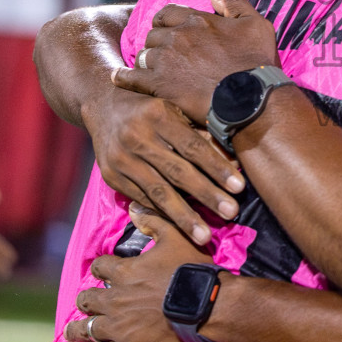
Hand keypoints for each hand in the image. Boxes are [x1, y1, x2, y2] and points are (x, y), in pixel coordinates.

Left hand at [66, 204, 217, 341]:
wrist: (209, 306)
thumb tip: (133, 206)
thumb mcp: (176, 237)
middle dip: (86, 300)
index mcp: (124, 272)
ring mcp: (118, 327)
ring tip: (72, 332)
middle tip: (88, 304)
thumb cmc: (193, 271)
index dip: (100, 270)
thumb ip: (153, 221)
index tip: (103, 274)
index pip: (99, 268)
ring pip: (85, 329)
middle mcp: (115, 299)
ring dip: (77, 329)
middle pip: (87, 300)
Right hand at [82, 85, 244, 246]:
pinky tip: (180, 227)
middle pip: (177, 171)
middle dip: (206, 194)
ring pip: (158, 192)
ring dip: (184, 216)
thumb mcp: (174, 110)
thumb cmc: (150, 108)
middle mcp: (137, 137)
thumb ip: (200, 134)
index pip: (193, 146)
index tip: (239, 186)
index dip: (217, 167)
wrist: (102, 105)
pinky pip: (142, 199)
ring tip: (204, 236)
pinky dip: (163, 213)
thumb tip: (233, 161)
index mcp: (158, 115)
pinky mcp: (111, 176)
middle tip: (231, 212)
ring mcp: (121, 159)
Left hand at [112, 0, 279, 132]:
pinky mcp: (158, 85)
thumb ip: (234, 3)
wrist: (251, 100)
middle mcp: (177, 36)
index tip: (172, 32)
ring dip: (148, 61)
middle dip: (159, 43)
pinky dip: (123, 77)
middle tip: (168, 56)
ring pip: (143, 55)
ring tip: (156, 72)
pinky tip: (119, 78)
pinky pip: (130, 77)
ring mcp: (165, 60)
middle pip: (153, 34)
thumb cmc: (257, 63)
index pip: (168, 13)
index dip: (168, 23)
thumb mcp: (257, 25)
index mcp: (197, 20)